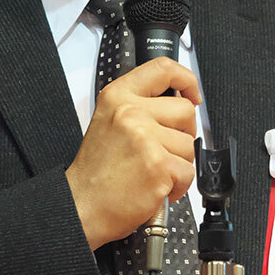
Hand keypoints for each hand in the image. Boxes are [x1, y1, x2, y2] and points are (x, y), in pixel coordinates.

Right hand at [64, 57, 200, 250]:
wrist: (82, 206)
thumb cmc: (96, 171)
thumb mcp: (108, 121)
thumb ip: (138, 105)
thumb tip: (177, 101)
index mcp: (117, 96)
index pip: (163, 69)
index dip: (186, 79)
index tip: (192, 93)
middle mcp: (131, 113)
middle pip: (185, 110)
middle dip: (183, 133)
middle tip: (164, 149)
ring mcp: (146, 138)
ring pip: (189, 145)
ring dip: (178, 163)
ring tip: (152, 172)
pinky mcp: (159, 165)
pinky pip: (188, 172)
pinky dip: (178, 186)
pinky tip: (156, 187)